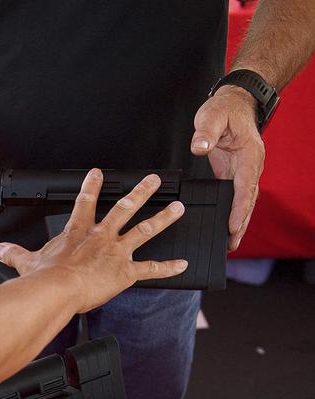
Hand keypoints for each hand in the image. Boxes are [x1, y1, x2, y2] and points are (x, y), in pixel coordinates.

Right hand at [0, 169, 187, 313]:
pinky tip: (183, 265)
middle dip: (141, 192)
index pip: (85, 202)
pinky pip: (151, 270)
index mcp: (78, 232)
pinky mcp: (126, 272)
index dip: (91, 185)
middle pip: (125, 208)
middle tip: (154, 180)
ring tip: (179, 208)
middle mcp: (101, 237)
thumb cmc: (43, 277)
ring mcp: (116, 252)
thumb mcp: (25, 262)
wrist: (57, 290)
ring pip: (145, 230)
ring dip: (164, 218)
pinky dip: (168, 268)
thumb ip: (13, 253)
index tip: (98, 173)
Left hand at [191, 85, 264, 250]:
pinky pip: (237, 196)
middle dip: (241, 223)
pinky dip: (234, 212)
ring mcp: (245, 170)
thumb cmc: (224, 109)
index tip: (233, 226)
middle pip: (248, 200)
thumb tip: (199, 148)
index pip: (245, 186)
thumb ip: (205, 133)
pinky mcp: (236, 172)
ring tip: (231, 243)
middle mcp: (251, 165)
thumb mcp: (211, 117)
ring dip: (239, 222)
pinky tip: (227, 226)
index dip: (239, 208)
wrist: (234, 103)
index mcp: (248, 154)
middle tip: (231, 244)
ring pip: (245, 201)